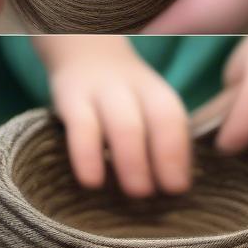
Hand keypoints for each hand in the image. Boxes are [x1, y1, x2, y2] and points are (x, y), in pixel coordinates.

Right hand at [41, 35, 190, 195]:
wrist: (80, 53)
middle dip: (160, 159)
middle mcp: (134, 91)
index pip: (174, 121)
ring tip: (135, 193)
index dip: (177, 154)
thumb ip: (154, 139)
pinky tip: (91, 182)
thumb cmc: (117, 98)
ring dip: (133, 160)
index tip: (178, 188)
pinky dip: (88, 156)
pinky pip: (81, 128)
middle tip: (159, 194)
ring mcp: (101, 92)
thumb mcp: (140, 107)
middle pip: (156, 121)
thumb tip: (167, 190)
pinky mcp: (69, 98)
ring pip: (123, 124)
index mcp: (157, 95)